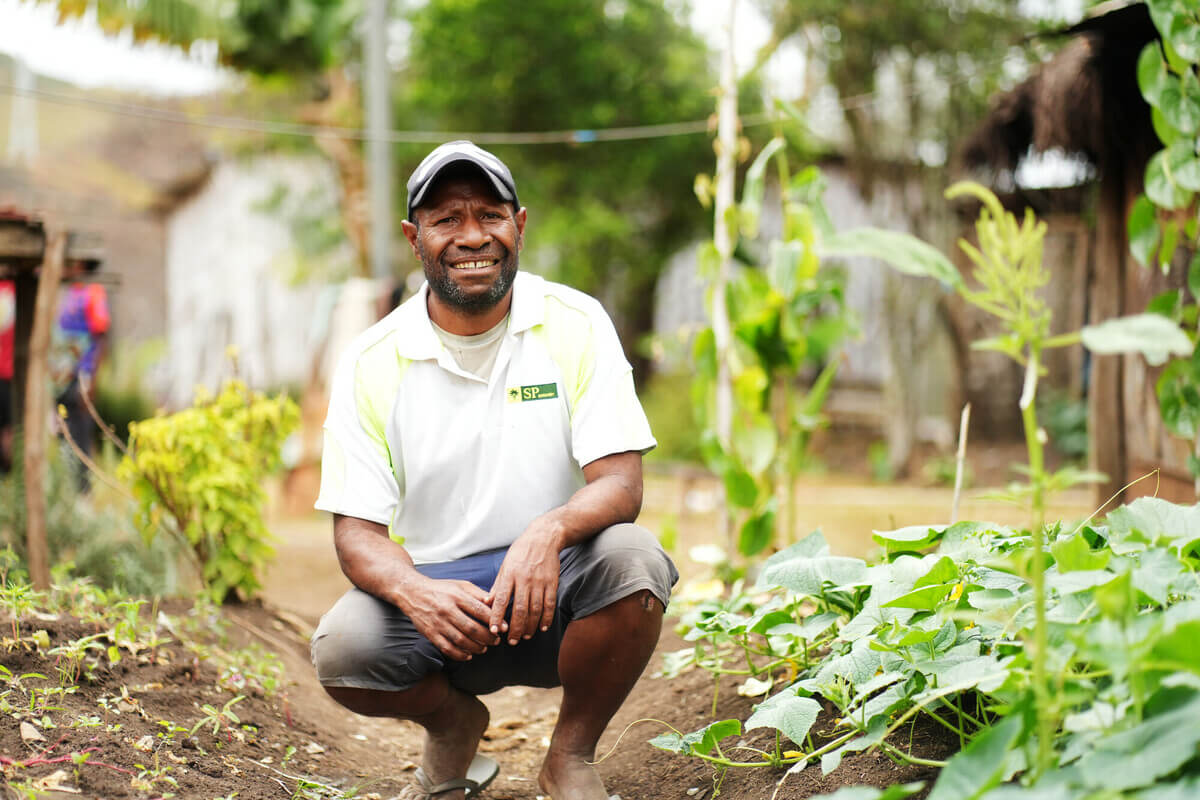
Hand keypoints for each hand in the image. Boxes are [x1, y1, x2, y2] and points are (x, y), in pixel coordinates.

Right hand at [401, 575, 498, 660]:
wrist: (413, 593)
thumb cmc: (442, 589)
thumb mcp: (461, 585)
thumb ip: (479, 594)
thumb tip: (496, 603)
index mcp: (457, 596)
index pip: (480, 610)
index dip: (494, 621)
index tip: (504, 628)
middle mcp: (447, 610)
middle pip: (471, 628)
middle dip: (487, 637)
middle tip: (496, 641)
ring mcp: (437, 623)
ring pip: (460, 640)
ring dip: (475, 647)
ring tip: (484, 648)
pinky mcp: (430, 633)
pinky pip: (446, 648)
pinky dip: (459, 655)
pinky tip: (468, 655)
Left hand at [487, 524, 560, 645]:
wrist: (543, 538)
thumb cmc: (520, 552)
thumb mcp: (505, 565)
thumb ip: (498, 585)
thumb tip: (486, 602)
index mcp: (509, 575)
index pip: (501, 599)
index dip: (496, 616)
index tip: (493, 631)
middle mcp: (524, 579)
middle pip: (520, 609)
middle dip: (515, 628)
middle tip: (511, 641)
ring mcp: (539, 582)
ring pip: (535, 610)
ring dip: (530, 626)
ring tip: (525, 636)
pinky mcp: (552, 583)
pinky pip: (549, 604)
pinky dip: (546, 618)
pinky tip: (542, 627)